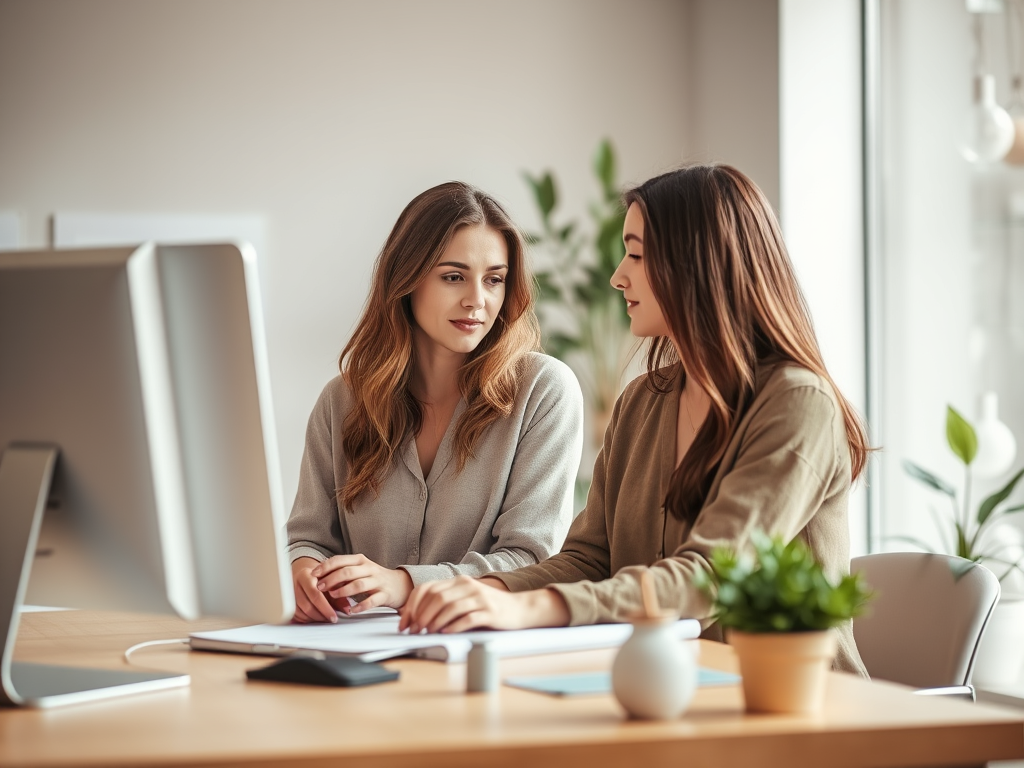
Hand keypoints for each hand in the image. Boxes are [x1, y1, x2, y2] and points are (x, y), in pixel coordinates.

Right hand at [291, 557, 337, 623]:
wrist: (305, 572)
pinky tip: (316, 618)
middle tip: (331, 619)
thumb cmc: (320, 576)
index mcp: (306, 576)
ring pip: (301, 612)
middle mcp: (295, 584)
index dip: (325, 607)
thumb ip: (339, 594)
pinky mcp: (287, 602)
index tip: (334, 616)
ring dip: (314, 618)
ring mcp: (289, 594)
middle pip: (307, 605)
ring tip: (326, 619)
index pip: (315, 594)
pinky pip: (296, 615)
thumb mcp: (331, 580)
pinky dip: (307, 619)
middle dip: (321, 615)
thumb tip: (347, 609)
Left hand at [311, 554, 413, 614]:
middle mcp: (370, 569)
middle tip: (320, 587)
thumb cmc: (374, 578)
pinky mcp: (385, 594)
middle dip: (331, 579)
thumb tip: (319, 573)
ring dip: (344, 590)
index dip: (326, 567)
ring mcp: (378, 581)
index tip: (314, 574)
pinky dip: (361, 606)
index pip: (340, 560)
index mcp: (361, 560)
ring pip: (359, 585)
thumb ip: (343, 570)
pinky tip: (352, 610)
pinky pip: (372, 600)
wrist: (400, 584)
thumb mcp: (359, 569)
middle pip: (348, 572)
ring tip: (333, 596)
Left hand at [398, 576, 569, 633]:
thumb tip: (416, 617)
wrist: (520, 609)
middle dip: (420, 615)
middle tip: (414, 630)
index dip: (412, 606)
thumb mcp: (466, 599)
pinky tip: (446, 633)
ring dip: (434, 621)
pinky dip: (454, 626)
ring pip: (449, 607)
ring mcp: (479, 598)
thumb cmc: (490, 607)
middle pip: (436, 597)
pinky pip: (468, 618)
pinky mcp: (490, 611)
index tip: (404, 622)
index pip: (427, 588)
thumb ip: (446, 602)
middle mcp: (467, 586)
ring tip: (428, 632)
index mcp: (458, 582)